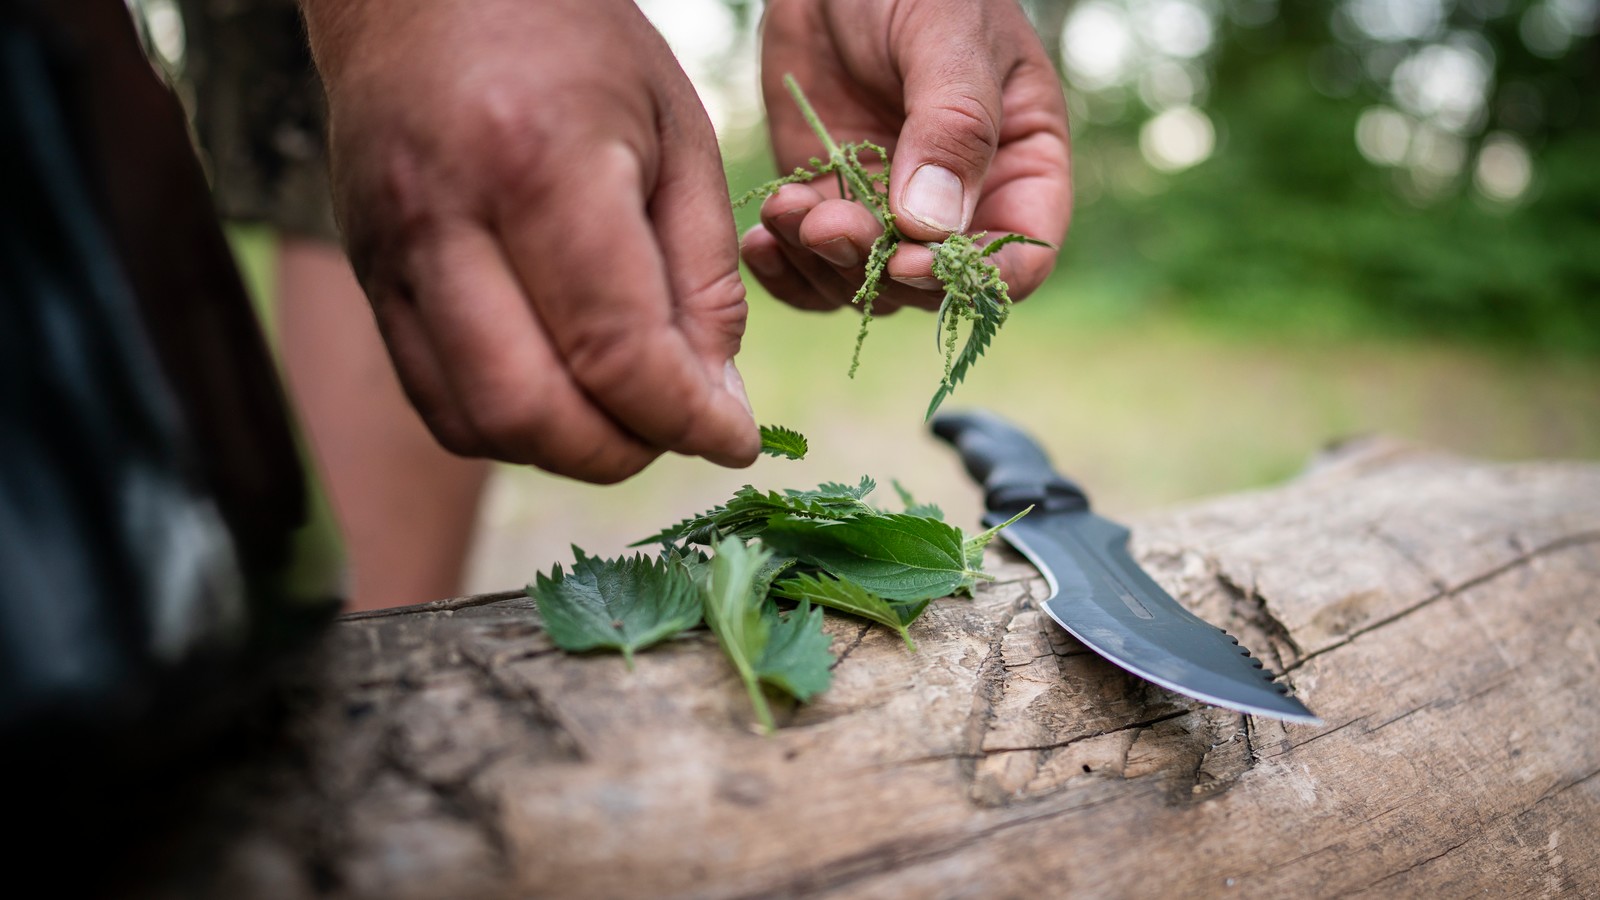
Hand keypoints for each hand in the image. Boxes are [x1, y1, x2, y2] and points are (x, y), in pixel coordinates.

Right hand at [300, 0, 758, 482]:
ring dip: (567, 449)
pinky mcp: (367, 280)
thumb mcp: (676, 132)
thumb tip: (713, 397)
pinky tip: (564, 392)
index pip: (616, 350)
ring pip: (477, 424)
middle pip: (533, 412)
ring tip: (626, 412)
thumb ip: (702, 273)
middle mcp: (446, 221)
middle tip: (678, 429)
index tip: (736, 438)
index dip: (688, 419)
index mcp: (539, 165)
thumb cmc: (572, 43)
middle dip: (625, 451)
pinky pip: (438, 402)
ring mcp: (389, 256)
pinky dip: (511, 427)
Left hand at [741, 0, 1071, 313]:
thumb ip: (953, 127)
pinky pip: (813, 269)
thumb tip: (933, 230)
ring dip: (822, 263)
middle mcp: (962, 203)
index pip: (1019, 256)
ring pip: (867, 285)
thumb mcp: (947, 39)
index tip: (911, 262)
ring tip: (789, 209)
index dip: (970, 278)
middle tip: (827, 226)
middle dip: (877, 268)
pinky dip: (786, 268)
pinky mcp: (832, 204)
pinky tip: (761, 242)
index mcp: (1019, 165)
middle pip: (931, 285)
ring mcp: (892, 210)